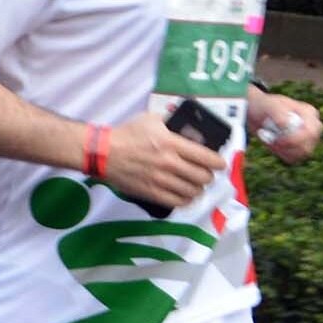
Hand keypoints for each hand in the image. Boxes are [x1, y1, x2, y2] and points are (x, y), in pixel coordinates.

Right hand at [100, 108, 219, 209]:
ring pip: (192, 191)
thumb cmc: (127, 134)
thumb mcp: (150, 119)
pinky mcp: (151, 193)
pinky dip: (186, 200)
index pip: (206, 157)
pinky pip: (177, 202)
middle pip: (202, 177)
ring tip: (196, 185)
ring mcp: (161, 180)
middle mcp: (169, 163)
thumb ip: (170, 120)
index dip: (218, 162)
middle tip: (205, 173)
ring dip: (198, 189)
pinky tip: (186, 195)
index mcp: (171, 143)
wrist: (104, 153)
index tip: (219, 163)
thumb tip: (184, 121)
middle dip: (208, 176)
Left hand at [247, 91, 321, 164]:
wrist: (258, 114)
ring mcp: (307, 140)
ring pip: (299, 155)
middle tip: (270, 141)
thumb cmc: (266, 106)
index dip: (296, 140)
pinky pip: (292, 159)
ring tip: (268, 138)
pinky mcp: (298, 150)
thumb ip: (279, 114)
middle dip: (287, 148)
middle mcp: (312, 128)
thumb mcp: (271, 106)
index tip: (278, 139)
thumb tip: (286, 124)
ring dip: (281, 150)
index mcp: (310, 114)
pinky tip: (271, 143)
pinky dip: (280, 153)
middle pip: (307, 148)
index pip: (311, 133)